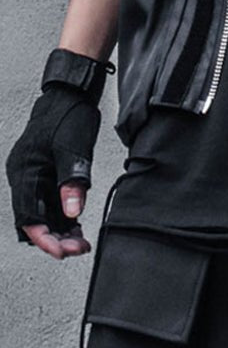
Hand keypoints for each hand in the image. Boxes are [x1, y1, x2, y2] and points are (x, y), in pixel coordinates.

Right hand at [6, 84, 99, 258]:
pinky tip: (77, 227)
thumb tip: (73, 212)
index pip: (29, 216)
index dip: (45, 238)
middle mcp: (24, 177)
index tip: (62, 253)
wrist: (69, 94)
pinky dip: (63, 217)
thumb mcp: (74, 149)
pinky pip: (49, 203)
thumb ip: (73, 180)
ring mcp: (33, 177)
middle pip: (34, 219)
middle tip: (79, 249)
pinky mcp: (45, 175)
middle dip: (55, 238)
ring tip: (81, 243)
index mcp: (25, 172)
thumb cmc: (69, 117)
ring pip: (42, 214)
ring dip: (60, 230)